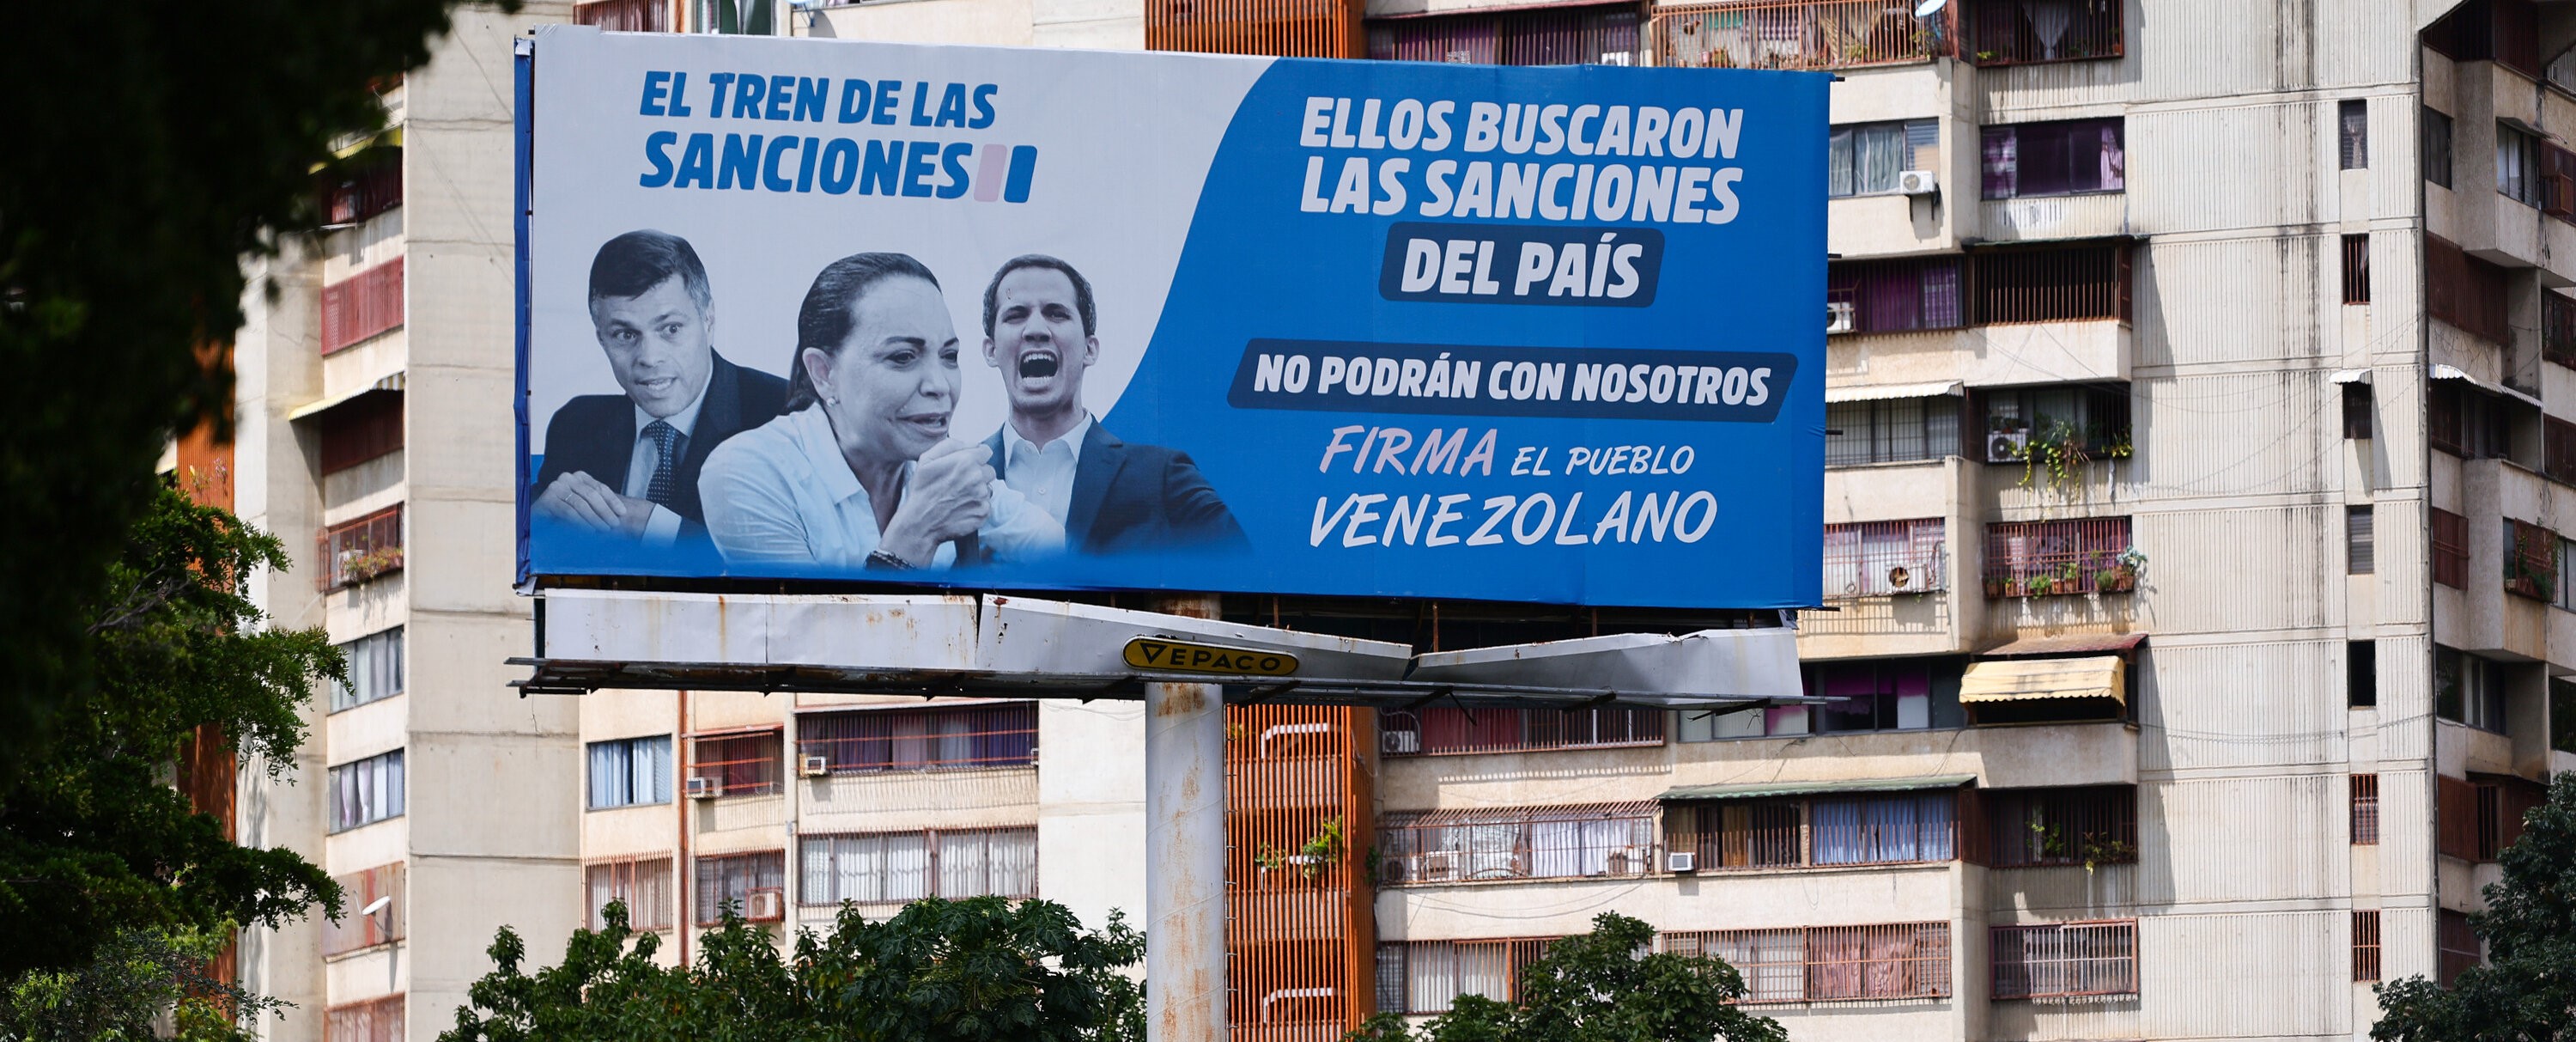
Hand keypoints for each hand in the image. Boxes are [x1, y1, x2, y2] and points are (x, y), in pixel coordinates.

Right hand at [535, 471, 653, 537]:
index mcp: (580, 477)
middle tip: (613, 525)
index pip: (600, 488)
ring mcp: (556, 487)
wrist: (542, 520)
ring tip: (603, 530)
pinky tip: (589, 531)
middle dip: (605, 512)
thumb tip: (622, 514)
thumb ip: (600, 506)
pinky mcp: (547, 499)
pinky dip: (580, 522)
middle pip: (592, 495)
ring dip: (594, 519)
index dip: (613, 501)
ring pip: (581, 504)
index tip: (623, 513)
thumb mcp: (587, 508)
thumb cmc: (568, 515)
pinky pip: (568, 512)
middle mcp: (567, 478)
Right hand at [878, 440, 993, 564]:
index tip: (966, 465)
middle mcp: (978, 477)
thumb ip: (951, 445)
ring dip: (978, 490)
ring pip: (988, 487)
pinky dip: (976, 505)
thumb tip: (971, 443)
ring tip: (958, 496)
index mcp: (966, 461)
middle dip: (977, 473)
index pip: (986, 452)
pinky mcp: (984, 512)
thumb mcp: (927, 459)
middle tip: (959, 482)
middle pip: (989, 470)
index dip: (976, 457)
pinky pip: (986, 504)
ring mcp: (982, 496)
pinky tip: (961, 507)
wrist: (920, 522)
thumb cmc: (922, 490)